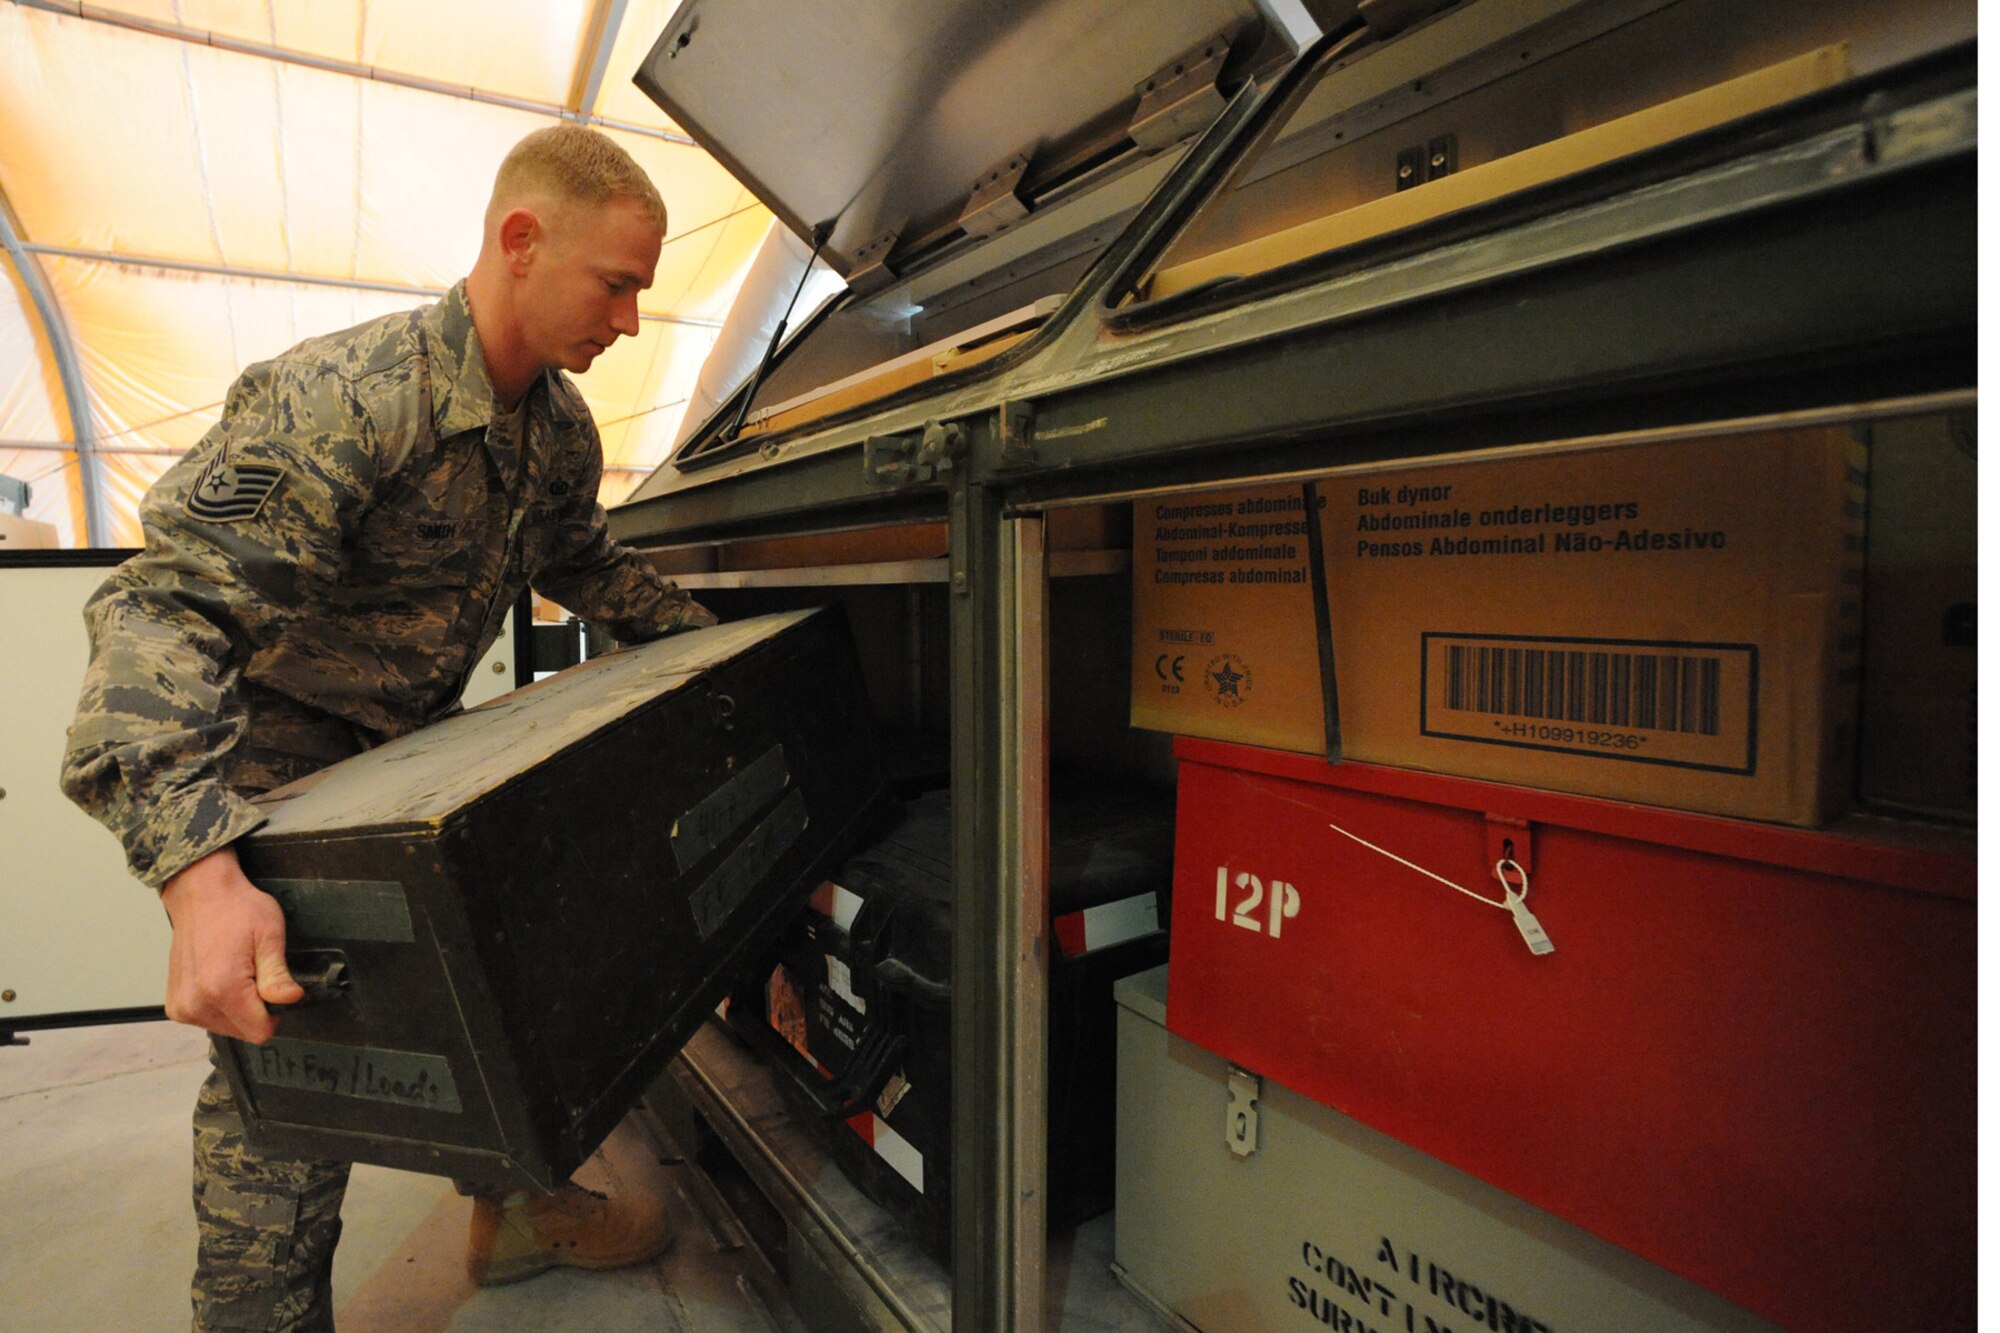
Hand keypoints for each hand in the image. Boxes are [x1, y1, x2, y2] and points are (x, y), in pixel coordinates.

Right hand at [159, 847, 302, 1042]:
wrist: (200, 894)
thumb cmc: (236, 909)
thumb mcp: (269, 935)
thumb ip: (278, 974)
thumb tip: (290, 999)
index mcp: (222, 989)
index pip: (259, 1032)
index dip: (275, 1014)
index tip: (274, 990)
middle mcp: (196, 1003)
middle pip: (243, 1032)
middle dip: (256, 1009)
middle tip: (254, 973)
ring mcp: (182, 1006)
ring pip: (227, 1028)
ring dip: (237, 1007)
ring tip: (235, 972)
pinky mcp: (175, 1005)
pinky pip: (208, 1019)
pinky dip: (220, 1005)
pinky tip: (220, 977)